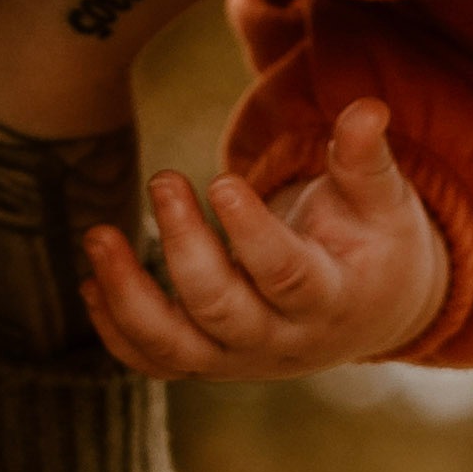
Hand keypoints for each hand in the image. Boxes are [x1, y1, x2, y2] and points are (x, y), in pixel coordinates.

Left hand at [81, 100, 451, 381]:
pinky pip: (153, 361)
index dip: (252, 234)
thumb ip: (364, 158)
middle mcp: (281, 340)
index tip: (221, 181)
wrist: (370, 311)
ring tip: (97, 235)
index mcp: (330, 299)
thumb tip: (367, 108)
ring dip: (129, 297)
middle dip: (184, 250)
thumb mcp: (382, 200)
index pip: (287, 276)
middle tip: (163, 179)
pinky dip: (115, 331)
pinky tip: (90, 283)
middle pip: (222, 311)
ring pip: (174, 347)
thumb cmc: (373, 242)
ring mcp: (239, 359)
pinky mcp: (207, 363)